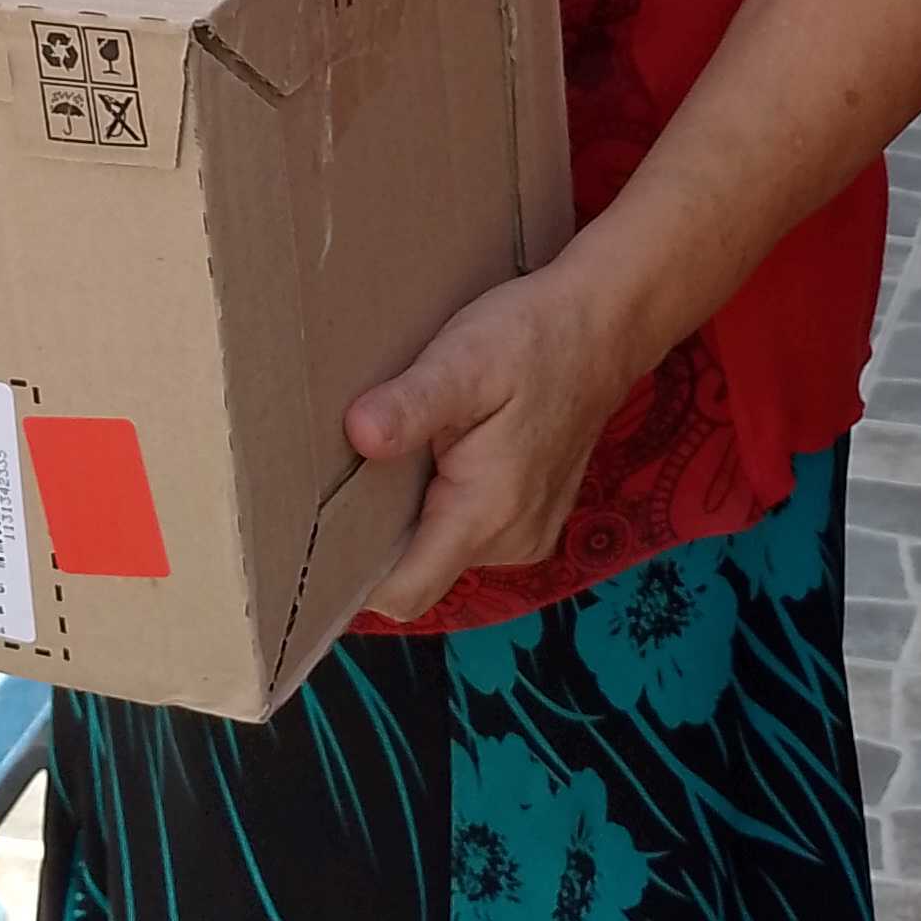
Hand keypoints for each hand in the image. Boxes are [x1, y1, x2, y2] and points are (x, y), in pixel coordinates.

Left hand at [346, 260, 646, 623]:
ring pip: (442, 552)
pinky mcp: (533, 521)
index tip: (315, 546)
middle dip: (379, 535)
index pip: (405, 593)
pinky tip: (444, 455)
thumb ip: (412, 404)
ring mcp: (528, 536)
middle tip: (353, 474)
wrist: (604, 327)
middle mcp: (511, 542)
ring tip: (405, 455)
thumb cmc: (532, 339)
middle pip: (416, 572)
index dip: (354, 581)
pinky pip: (470, 534)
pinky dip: (447, 505)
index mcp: (487, 514)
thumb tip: (359, 435)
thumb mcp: (464, 359)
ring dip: (414, 516)